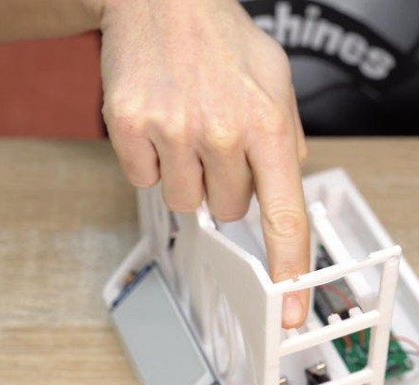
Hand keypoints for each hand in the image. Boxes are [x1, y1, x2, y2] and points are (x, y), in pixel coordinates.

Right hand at [98, 0, 308, 326]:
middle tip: (219, 141)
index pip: (285, 216)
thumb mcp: (277, 80)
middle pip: (229, 212)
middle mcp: (222, 131)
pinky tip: (160, 123)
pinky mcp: (129, 126)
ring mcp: (172, 129)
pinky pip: (145, 180)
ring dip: (189, 176)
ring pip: (185, 202)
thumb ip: (287, 139)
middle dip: (227, 187)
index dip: (290, 271)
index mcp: (267, 124)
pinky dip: (153, 161)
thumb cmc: (222, 39)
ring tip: (188, 127)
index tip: (290, 311)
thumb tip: (285, 192)